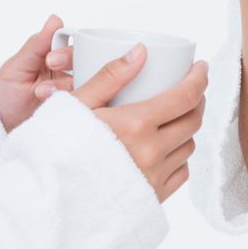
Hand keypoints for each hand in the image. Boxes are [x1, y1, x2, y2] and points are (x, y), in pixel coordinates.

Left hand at [0, 14, 77, 132]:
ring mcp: (74, 92)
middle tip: (46, 83)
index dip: (66, 54)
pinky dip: (72, 106)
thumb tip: (55, 19)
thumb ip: (37, 44)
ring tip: (41, 97)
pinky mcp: (75, 109)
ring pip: (86, 88)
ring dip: (65, 92)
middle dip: (69, 76)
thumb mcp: (17, 66)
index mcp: (57, 57)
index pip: (74, 48)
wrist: (2, 122)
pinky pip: (84, 105)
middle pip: (87, 67)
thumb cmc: (7, 92)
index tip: (51, 60)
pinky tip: (55, 107)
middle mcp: (70, 74)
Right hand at [72, 47, 209, 202]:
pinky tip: (164, 147)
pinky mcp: (152, 197)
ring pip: (188, 146)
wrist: (47, 196)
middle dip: (196, 100)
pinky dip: (178, 156)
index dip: (199, 78)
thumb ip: (111, 75)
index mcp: (135, 125)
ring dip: (185, 128)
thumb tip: (142, 51)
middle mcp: (150, 153)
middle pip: (193, 120)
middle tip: (187, 89)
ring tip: (172, 117)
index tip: (200, 67)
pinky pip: (180, 172)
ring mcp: (154, 177)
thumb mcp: (78, 104)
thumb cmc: (57, 147)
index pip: (185, 97)